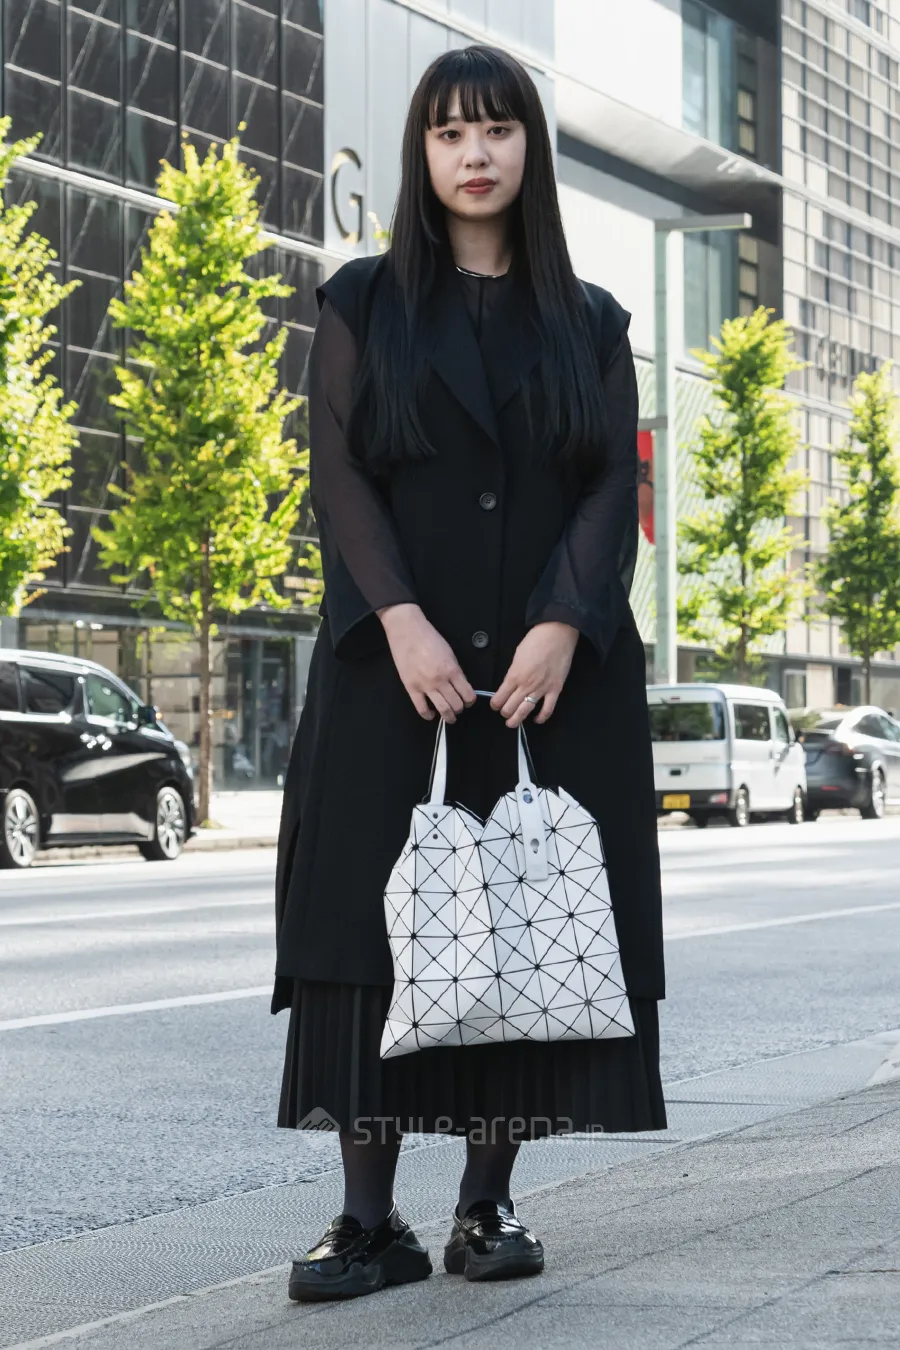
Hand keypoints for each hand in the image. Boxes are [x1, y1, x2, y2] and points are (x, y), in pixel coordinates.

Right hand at [378, 603, 476, 722]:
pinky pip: (421, 709)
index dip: (470, 701)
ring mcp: (425, 685)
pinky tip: (431, 714)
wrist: (407, 631)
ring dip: (448, 716)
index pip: (468, 694)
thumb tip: (460, 686)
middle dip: (460, 709)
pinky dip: (428, 715)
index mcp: (453, 670)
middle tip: (458, 708)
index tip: (468, 701)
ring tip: (448, 717)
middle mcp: (441, 680)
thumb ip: (455, 671)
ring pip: (442, 710)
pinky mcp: (411, 688)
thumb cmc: (429, 638)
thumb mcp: (450, 653)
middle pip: (457, 705)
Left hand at [491, 622, 578, 727]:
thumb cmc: (536, 640)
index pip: (499, 697)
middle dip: (504, 713)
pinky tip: (536, 720)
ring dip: (517, 720)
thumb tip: (510, 683)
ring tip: (512, 723)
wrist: (556, 634)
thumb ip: (513, 672)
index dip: (495, 704)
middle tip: (504, 713)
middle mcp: (526, 685)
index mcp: (514, 675)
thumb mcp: (517, 655)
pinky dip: (541, 717)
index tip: (495, 705)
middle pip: (510, 707)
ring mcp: (541, 689)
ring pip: (526, 711)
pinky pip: (548, 709)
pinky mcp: (555, 689)